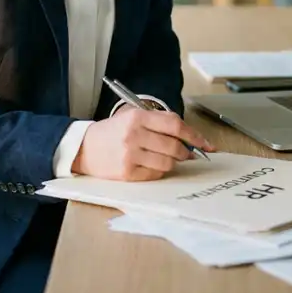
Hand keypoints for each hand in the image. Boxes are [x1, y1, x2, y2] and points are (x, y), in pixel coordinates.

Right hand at [71, 108, 216, 181]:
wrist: (84, 147)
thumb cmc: (112, 132)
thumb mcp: (132, 118)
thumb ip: (159, 124)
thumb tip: (190, 140)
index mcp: (137, 117)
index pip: (176, 126)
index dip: (195, 135)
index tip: (207, 144)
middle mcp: (134, 135)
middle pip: (175, 146)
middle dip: (185, 152)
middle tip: (184, 153)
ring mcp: (130, 155)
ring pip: (168, 163)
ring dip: (171, 162)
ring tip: (162, 158)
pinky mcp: (127, 172)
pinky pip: (155, 175)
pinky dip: (158, 171)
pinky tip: (150, 165)